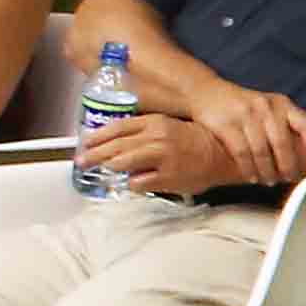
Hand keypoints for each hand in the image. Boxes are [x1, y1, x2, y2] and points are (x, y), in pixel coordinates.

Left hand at [82, 113, 241, 196]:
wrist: (223, 155)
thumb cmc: (194, 140)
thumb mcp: (167, 126)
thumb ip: (143, 131)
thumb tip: (115, 141)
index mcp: (155, 122)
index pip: (118, 128)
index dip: (97, 136)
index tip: (84, 142)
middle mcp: (156, 137)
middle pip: (115, 146)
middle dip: (94, 154)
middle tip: (81, 161)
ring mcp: (162, 157)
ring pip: (123, 162)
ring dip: (109, 167)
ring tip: (101, 171)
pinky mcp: (168, 176)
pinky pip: (138, 182)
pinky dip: (131, 184)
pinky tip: (131, 183)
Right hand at [193, 80, 305, 185]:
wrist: (206, 91)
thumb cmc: (241, 104)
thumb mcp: (267, 105)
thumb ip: (284, 122)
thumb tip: (304, 153)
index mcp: (281, 103)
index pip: (305, 124)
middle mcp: (265, 107)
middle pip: (282, 143)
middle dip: (287, 166)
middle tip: (289, 179)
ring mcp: (245, 115)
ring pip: (261, 151)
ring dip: (267, 171)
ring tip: (270, 181)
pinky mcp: (225, 124)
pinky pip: (241, 153)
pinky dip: (248, 169)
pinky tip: (252, 177)